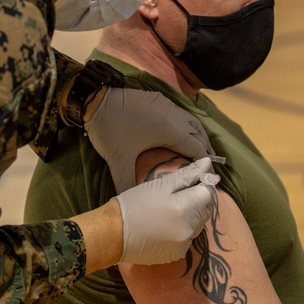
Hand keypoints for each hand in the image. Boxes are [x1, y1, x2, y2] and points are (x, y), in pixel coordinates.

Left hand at [86, 87, 214, 192]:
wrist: (94, 100)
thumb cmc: (110, 129)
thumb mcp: (118, 160)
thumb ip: (126, 183)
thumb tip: (130, 204)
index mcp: (170, 130)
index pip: (197, 148)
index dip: (205, 162)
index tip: (208, 176)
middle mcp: (174, 115)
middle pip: (199, 134)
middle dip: (205, 150)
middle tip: (206, 167)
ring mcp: (167, 105)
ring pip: (191, 121)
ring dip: (197, 136)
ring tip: (197, 152)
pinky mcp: (158, 99)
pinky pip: (180, 113)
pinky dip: (186, 126)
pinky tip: (179, 135)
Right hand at [116, 157, 217, 263]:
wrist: (113, 234)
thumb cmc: (134, 204)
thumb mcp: (159, 185)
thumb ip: (186, 175)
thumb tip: (207, 163)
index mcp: (185, 208)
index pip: (208, 193)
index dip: (202, 185)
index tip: (191, 182)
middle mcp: (189, 229)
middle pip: (205, 210)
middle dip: (197, 200)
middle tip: (177, 195)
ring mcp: (184, 244)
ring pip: (198, 225)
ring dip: (191, 216)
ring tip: (169, 210)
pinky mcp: (177, 255)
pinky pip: (188, 238)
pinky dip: (182, 230)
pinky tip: (165, 226)